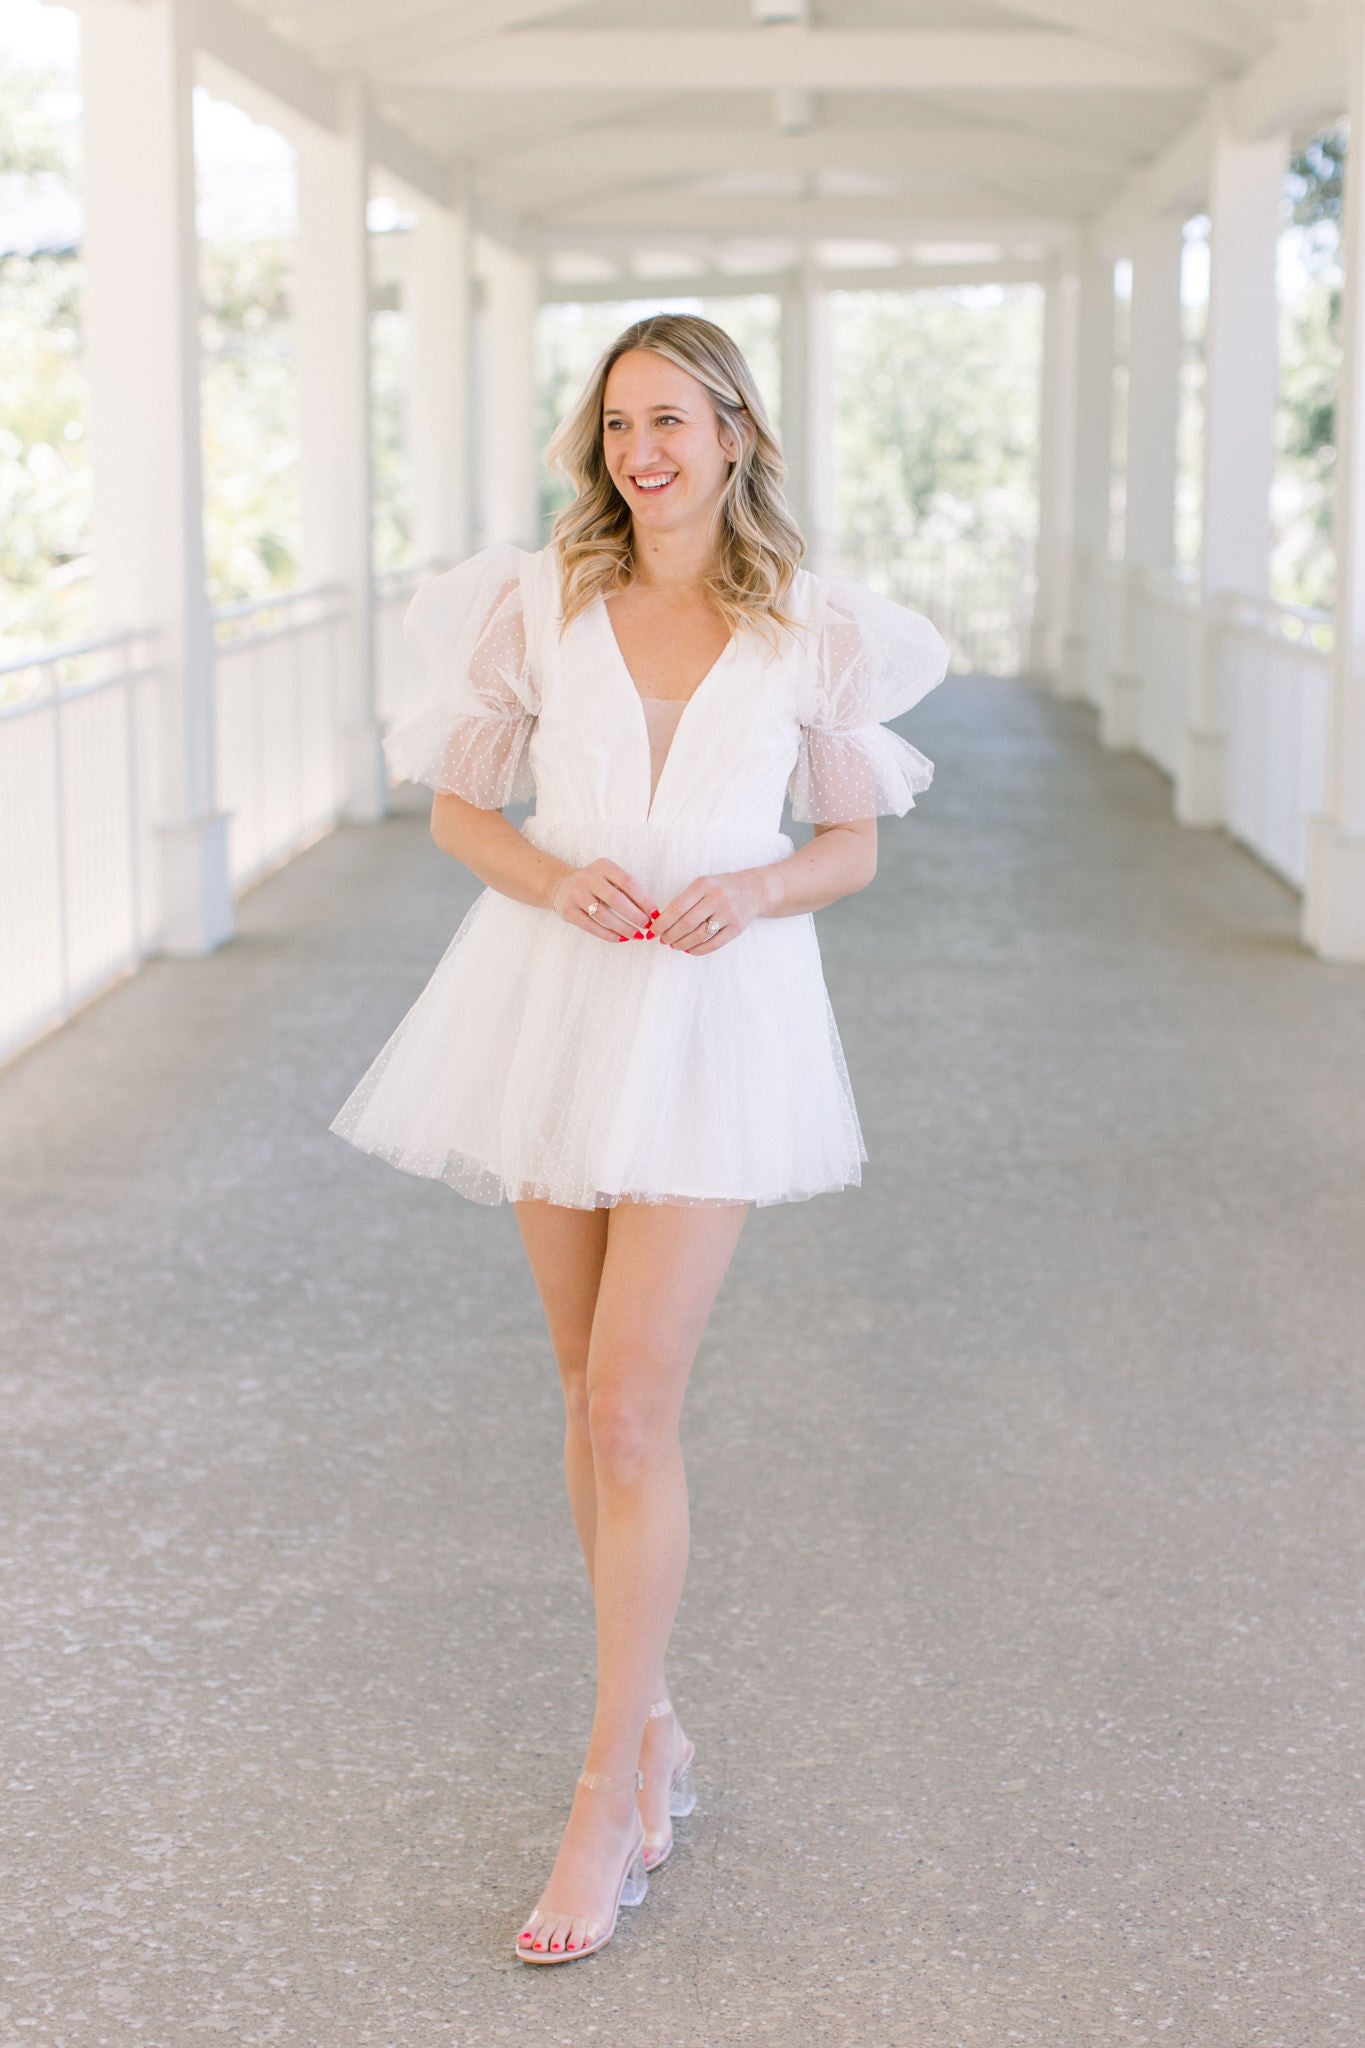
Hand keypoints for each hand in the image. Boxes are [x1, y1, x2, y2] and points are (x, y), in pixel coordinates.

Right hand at [550, 859, 659, 942]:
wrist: (562, 885)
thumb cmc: (596, 883)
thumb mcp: (609, 878)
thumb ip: (627, 891)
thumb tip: (652, 913)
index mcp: (604, 866)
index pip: (628, 882)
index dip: (644, 899)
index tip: (655, 913)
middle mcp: (588, 878)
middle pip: (616, 899)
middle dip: (635, 915)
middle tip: (648, 927)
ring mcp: (576, 894)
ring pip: (603, 915)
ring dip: (623, 928)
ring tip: (637, 936)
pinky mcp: (568, 911)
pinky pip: (591, 926)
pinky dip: (608, 934)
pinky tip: (621, 939)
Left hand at [653, 869, 769, 954]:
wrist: (754, 890)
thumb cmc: (720, 888)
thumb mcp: (703, 885)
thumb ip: (684, 900)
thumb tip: (661, 923)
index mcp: (704, 884)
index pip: (677, 907)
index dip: (662, 922)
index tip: (652, 931)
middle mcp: (717, 898)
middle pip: (686, 923)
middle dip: (670, 935)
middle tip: (662, 940)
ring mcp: (729, 914)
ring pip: (699, 936)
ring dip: (682, 944)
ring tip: (674, 945)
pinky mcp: (737, 928)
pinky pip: (713, 944)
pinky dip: (697, 950)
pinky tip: (688, 949)